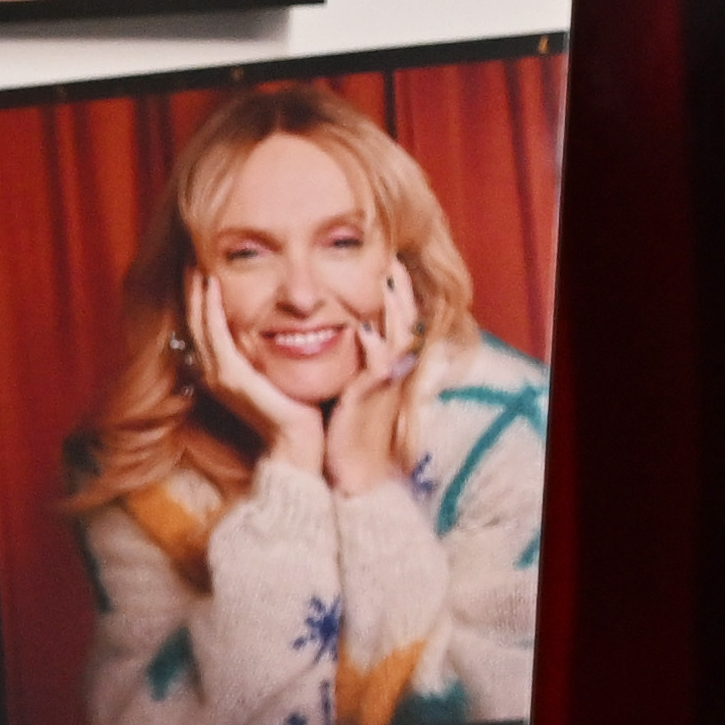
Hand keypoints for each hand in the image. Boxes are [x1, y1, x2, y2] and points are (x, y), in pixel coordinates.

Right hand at [185, 265, 328, 482]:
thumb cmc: (297, 413)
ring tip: (196, 262)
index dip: (200, 295)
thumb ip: (271, 353)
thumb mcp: (279, 375)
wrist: (298, 445)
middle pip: (194, 319)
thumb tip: (279, 326)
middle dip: (191, 287)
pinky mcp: (231, 376)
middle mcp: (214, 371)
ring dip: (196, 290)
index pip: (204, 325)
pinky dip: (211, 307)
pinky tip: (213, 284)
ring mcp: (219, 374)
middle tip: (191, 255)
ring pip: (198, 322)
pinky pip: (215, 334)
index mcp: (223, 371)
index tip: (201, 266)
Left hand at [328, 257, 429, 493]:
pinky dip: (373, 344)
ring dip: (394, 305)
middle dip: (401, 288)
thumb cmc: (335, 425)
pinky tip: (365, 326)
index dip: (394, 290)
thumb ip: (338, 358)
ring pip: (397, 334)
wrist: (337, 466)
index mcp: (378, 360)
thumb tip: (321, 331)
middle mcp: (387, 366)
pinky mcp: (368, 395)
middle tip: (392, 258)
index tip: (383, 260)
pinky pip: (377, 365)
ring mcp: (381, 380)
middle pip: (403, 317)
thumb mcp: (338, 383)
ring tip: (387, 277)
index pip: (393, 316)